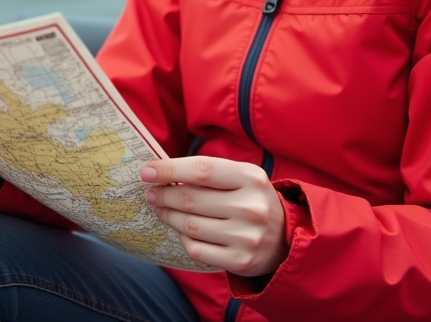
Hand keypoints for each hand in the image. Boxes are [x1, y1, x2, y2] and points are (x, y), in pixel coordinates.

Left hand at [142, 156, 288, 276]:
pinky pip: (196, 248)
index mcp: (251, 178)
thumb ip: (208, 173)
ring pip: (190, 226)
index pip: (202, 171)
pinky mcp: (240, 261)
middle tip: (151, 193)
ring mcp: (246, 237)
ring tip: (161, 209)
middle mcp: (251, 207)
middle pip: (191, 199)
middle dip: (164, 195)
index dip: (169, 169)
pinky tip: (183, 230)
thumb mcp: (241, 177)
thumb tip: (161, 172)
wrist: (284, 238)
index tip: (146, 171)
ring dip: (168, 216)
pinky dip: (183, 238)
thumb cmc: (251, 199)